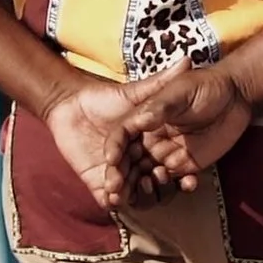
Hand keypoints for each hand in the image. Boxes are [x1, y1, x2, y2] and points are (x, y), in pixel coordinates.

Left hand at [40, 68, 179, 209]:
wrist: (70, 106)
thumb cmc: (106, 98)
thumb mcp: (136, 92)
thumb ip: (161, 83)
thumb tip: (188, 60)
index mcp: (150, 147)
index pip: (170, 164)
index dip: (182, 174)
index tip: (191, 179)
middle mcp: (137, 163)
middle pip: (154, 183)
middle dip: (160, 186)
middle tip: (160, 177)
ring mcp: (118, 175)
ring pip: (134, 194)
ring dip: (139, 195)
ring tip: (139, 186)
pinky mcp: (97, 182)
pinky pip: (109, 200)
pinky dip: (114, 202)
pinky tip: (115, 196)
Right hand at [122, 60, 252, 200]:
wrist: (236, 95)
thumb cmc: (205, 85)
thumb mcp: (181, 91)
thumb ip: (160, 106)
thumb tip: (140, 121)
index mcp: (143, 119)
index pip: (120, 136)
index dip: (114, 149)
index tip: (111, 161)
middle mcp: (150, 140)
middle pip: (127, 162)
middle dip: (121, 177)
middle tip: (118, 189)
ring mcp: (165, 154)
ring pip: (145, 177)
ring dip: (143, 187)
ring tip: (151, 185)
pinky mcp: (184, 166)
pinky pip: (173, 183)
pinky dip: (175, 189)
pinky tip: (187, 184)